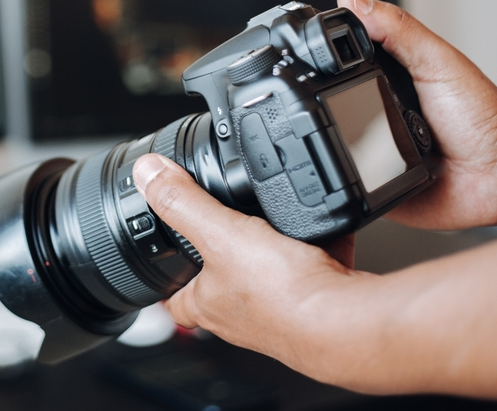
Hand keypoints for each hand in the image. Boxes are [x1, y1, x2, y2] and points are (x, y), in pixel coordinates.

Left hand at [133, 152, 496, 398]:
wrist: (348, 322)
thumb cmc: (283, 297)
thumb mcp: (219, 234)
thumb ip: (183, 201)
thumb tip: (148, 173)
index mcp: (208, 302)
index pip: (172, 297)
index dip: (165, 276)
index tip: (161, 257)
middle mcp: (242, 314)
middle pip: (221, 283)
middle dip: (224, 255)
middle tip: (224, 227)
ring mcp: (283, 311)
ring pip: (271, 275)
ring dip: (274, 249)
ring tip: (275, 219)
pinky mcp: (321, 302)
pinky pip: (317, 266)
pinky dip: (321, 245)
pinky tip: (326, 226)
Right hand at [338, 0, 496, 228]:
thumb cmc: (484, 115)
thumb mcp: (436, 61)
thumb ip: (397, 30)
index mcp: (385, 78)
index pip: (338, 64)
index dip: (318, 57)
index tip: (301, 50)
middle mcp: (374, 113)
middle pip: (324, 105)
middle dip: (320, 106)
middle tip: (339, 101)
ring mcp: (370, 150)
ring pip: (328, 146)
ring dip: (330, 144)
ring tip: (357, 136)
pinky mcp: (371, 185)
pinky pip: (344, 184)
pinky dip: (345, 179)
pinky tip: (360, 167)